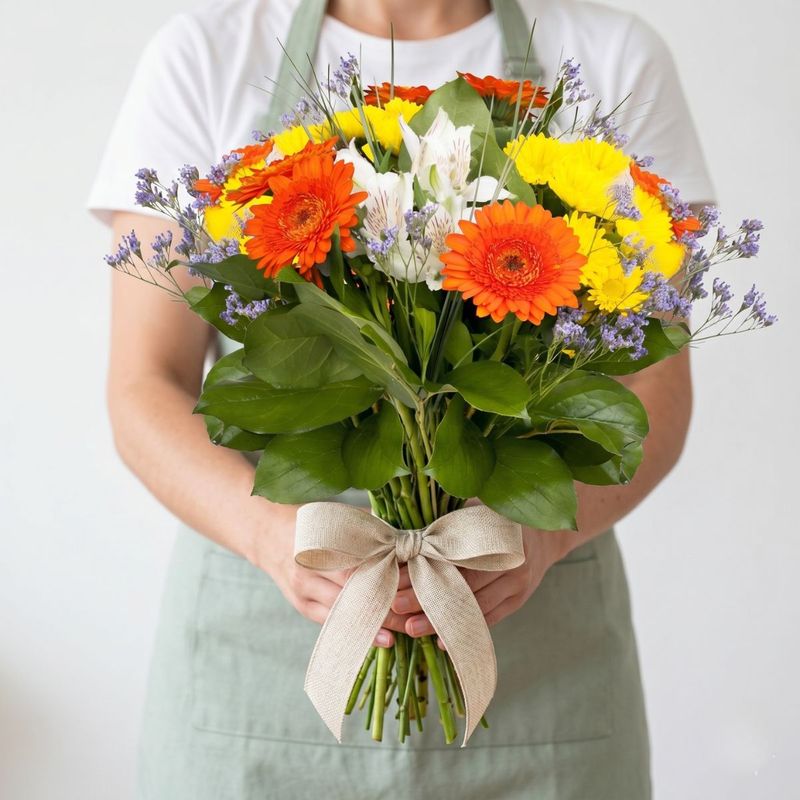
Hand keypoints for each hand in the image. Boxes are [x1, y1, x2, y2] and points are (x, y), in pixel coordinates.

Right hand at [250, 503, 410, 646]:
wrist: (267, 533)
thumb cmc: (311, 521)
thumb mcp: (337, 518)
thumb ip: (369, 527)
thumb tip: (405, 536)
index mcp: (322, 544)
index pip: (361, 567)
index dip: (388, 578)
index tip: (413, 587)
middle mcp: (311, 570)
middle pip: (354, 594)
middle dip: (386, 606)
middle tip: (415, 616)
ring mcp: (304, 591)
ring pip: (344, 614)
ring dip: (375, 625)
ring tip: (404, 633)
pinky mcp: (301, 606)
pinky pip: (331, 625)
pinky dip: (356, 633)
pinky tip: (378, 639)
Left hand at [390, 529, 563, 639]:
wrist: (546, 533)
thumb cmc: (501, 516)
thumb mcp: (476, 509)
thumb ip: (448, 524)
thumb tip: (407, 537)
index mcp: (494, 534)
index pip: (451, 556)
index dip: (422, 568)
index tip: (395, 577)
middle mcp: (507, 561)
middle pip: (460, 584)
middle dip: (425, 597)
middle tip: (395, 607)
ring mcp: (515, 584)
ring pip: (473, 607)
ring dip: (440, 620)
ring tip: (411, 629)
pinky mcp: (517, 600)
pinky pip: (489, 619)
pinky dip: (465, 630)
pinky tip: (442, 640)